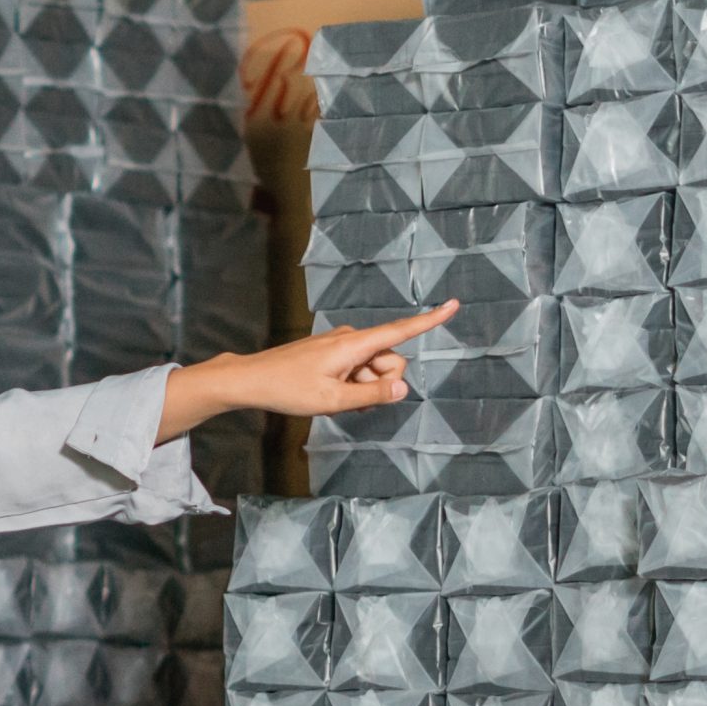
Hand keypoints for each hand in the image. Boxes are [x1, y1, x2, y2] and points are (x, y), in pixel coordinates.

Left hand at [160, 301, 458, 431]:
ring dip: (365, 387)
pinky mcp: (333, 352)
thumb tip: (403, 389)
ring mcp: (341, 345)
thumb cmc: (288, 389)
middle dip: (383, 382)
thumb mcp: (332, 401)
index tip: (454, 305)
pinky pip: (358, 369)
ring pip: (374, 368)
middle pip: (391, 360)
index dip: (429, 320)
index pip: (400, 331)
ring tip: (334, 397)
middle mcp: (351, 338)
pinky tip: (330, 393)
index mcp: (354, 344)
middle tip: (351, 399)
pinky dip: (353, 384)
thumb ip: (371, 396)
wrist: (252, 379)